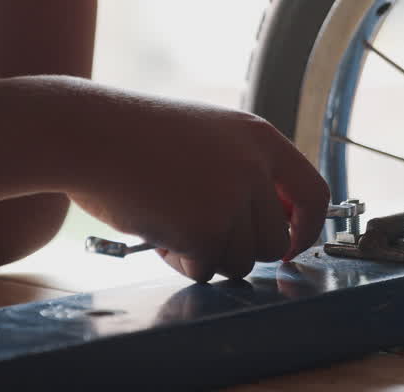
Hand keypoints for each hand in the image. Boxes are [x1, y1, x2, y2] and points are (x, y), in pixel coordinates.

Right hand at [57, 81, 329, 281]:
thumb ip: (246, 173)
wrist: (89, 133)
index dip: (307, 227)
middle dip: (241, 247)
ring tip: (171, 220)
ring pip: (241, 261)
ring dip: (207, 255)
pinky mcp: (206, 230)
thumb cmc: (139, 139)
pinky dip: (182, 262)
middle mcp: (254, 167)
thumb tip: (278, 230)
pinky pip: (207, 270)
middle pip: (274, 241)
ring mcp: (232, 199)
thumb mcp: (210, 137)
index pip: (314, 193)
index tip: (291, 246)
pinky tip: (158, 229)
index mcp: (261, 138)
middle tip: (200, 230)